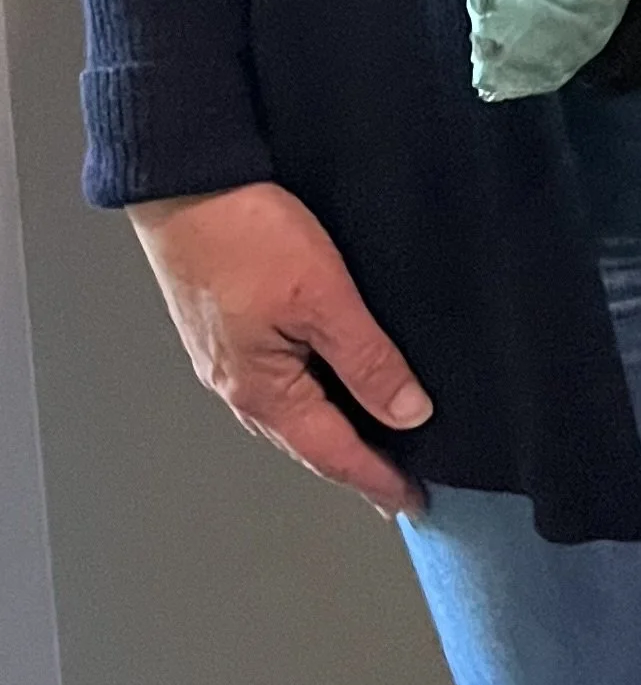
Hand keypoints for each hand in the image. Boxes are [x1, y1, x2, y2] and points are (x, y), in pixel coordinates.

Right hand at [131, 183, 431, 517]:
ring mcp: (226, 358)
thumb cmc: (244, 234)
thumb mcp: (323, 296)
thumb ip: (366, 359)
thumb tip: (408, 412)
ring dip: (329, 432)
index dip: (376, 479)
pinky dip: (308, 397)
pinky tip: (324, 383)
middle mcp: (238, 386)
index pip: (332, 453)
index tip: (411, 501)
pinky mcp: (224, 327)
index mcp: (262, 390)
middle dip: (352, 466)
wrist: (184, 183)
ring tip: (368, 441)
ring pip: (288, 413)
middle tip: (395, 483)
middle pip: (306, 442)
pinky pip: (275, 381)